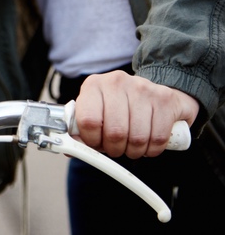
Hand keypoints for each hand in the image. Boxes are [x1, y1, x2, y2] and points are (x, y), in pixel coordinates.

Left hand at [74, 70, 198, 158]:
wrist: (153, 91)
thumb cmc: (118, 107)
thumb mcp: (96, 112)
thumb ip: (81, 130)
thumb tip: (70, 150)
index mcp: (93, 85)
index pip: (88, 121)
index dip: (92, 140)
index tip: (96, 143)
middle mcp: (116, 82)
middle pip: (115, 132)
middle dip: (115, 149)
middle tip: (116, 148)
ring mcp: (142, 88)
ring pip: (138, 138)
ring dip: (134, 151)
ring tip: (132, 146)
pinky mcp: (164, 98)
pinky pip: (158, 138)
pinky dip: (152, 150)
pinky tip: (148, 144)